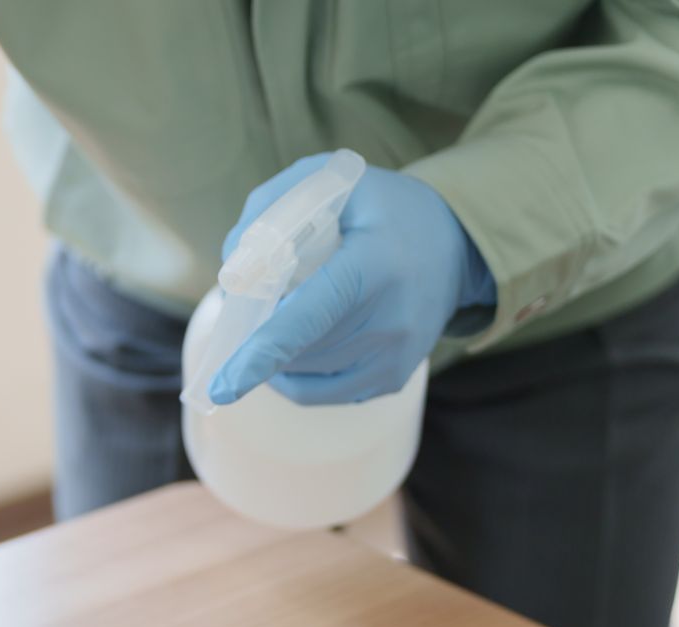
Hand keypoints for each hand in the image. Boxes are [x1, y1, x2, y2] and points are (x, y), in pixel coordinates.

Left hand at [209, 155, 495, 406]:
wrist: (456, 248)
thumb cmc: (383, 210)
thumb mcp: (335, 182)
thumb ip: (273, 207)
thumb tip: (232, 270)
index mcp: (373, 265)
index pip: (310, 317)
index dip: (262, 353)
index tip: (222, 387)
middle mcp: (390, 320)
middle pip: (295, 347)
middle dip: (261, 330)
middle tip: (262, 298)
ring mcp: (393, 357)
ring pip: (301, 371)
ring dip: (276, 351)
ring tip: (288, 312)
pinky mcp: (390, 380)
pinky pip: (317, 393)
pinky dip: (291, 373)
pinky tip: (293, 347)